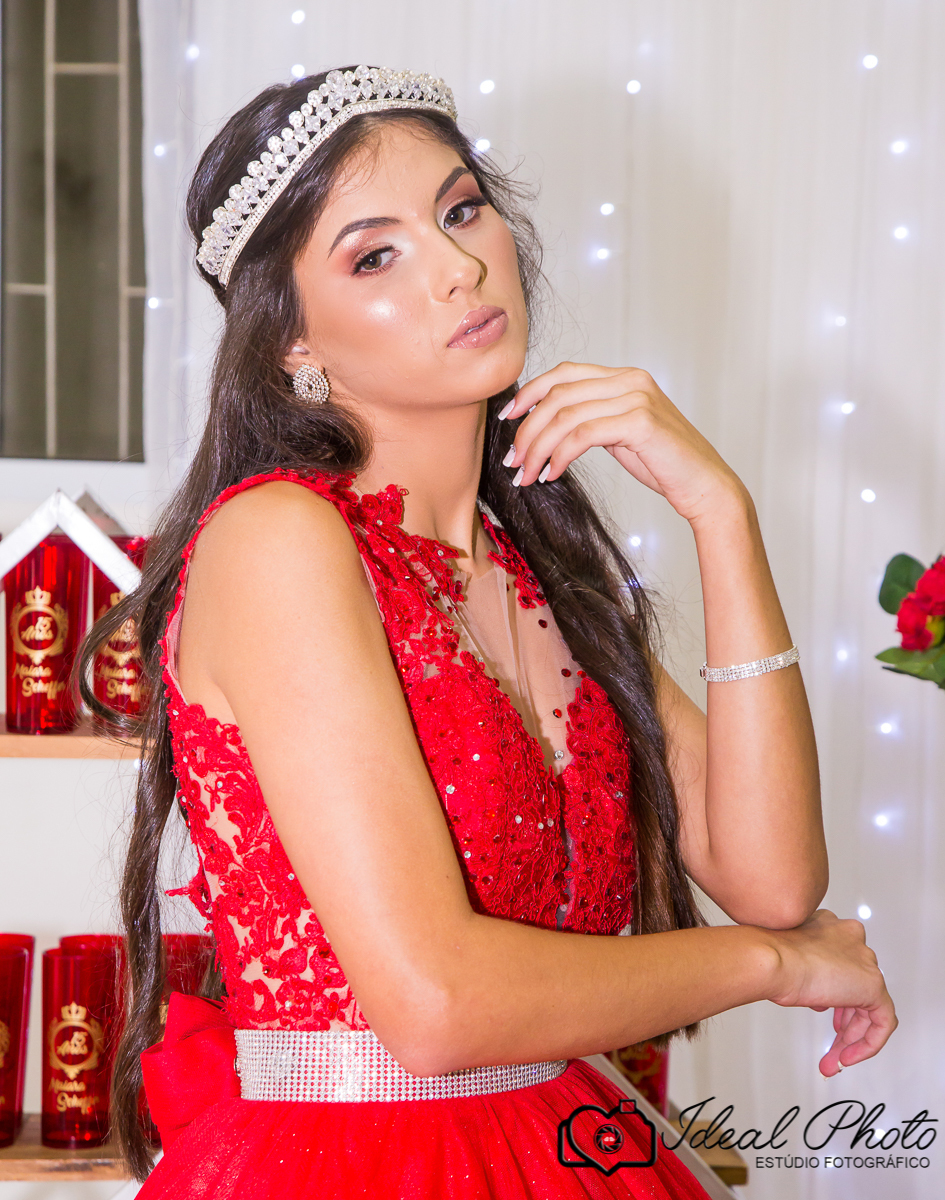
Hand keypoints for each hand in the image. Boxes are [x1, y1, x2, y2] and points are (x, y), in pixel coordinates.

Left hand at [501, 361, 744, 524]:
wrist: (705, 486)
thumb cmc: (663, 464)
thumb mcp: (621, 433)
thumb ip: (592, 419)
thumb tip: (548, 424)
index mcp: (625, 376)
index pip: (564, 373)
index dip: (530, 393)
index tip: (508, 419)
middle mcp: (630, 379)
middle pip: (558, 394)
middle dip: (527, 429)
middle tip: (514, 460)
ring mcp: (637, 397)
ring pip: (565, 416)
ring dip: (538, 448)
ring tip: (527, 474)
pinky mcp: (639, 421)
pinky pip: (581, 435)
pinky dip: (559, 456)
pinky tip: (552, 474)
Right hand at [765, 909, 897, 1077]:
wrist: (770, 959)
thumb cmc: (767, 956)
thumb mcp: (787, 959)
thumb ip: (808, 970)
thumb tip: (818, 995)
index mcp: (830, 925)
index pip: (842, 962)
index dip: (834, 991)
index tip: (822, 1009)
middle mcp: (851, 937)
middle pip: (856, 986)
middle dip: (844, 1020)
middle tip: (831, 1043)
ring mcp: (865, 959)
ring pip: (868, 1007)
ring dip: (850, 1038)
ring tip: (832, 1059)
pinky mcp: (873, 984)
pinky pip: (881, 1021)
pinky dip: (867, 1043)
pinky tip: (845, 1057)